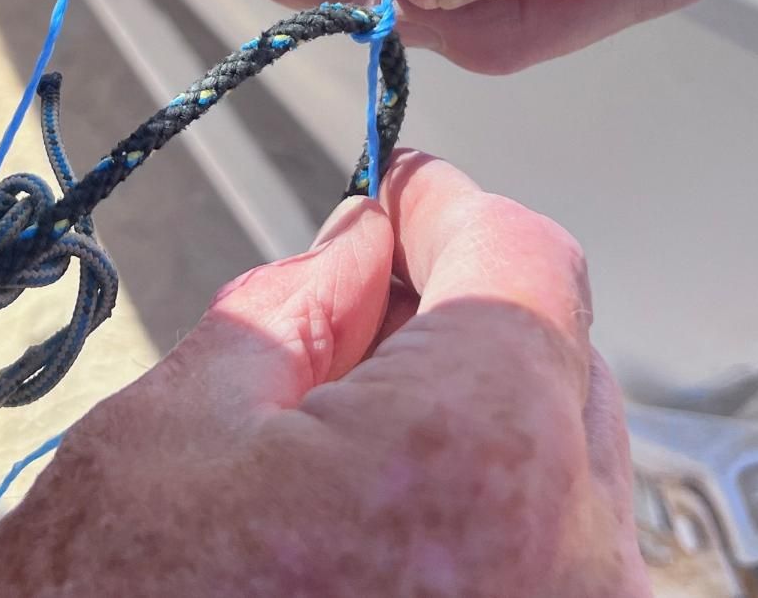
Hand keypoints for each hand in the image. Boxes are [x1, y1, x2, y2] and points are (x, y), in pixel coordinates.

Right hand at [0, 153, 645, 596]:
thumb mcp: (182, 420)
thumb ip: (302, 307)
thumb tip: (361, 245)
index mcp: (481, 451)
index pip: (525, 260)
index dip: (451, 210)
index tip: (403, 198)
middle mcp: (574, 559)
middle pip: (558, 362)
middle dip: (462, 314)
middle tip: (355, 301)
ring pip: (564, 464)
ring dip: (476, 417)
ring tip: (348, 428)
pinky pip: (554, 555)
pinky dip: (487, 510)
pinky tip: (385, 511)